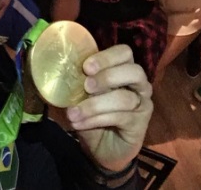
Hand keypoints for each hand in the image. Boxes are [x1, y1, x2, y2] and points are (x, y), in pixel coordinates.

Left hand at [66, 44, 152, 171]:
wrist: (102, 147)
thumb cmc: (91, 113)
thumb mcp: (81, 94)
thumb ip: (77, 81)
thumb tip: (58, 70)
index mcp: (123, 68)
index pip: (124, 52)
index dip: (106, 57)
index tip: (86, 67)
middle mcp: (138, 83)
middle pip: (134, 70)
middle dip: (108, 77)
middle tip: (86, 86)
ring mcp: (142, 103)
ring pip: (125, 98)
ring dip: (95, 105)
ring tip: (73, 113)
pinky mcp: (141, 123)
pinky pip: (121, 117)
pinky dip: (96, 119)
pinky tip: (80, 123)